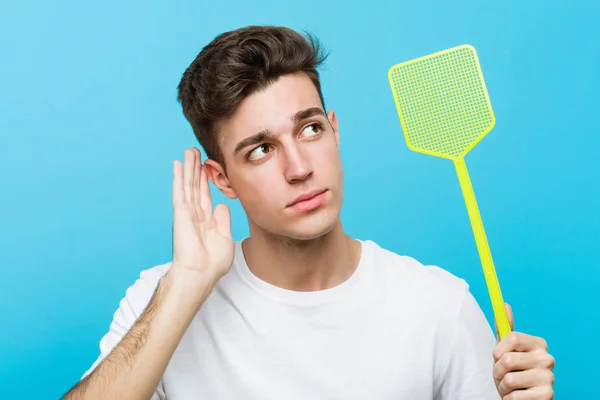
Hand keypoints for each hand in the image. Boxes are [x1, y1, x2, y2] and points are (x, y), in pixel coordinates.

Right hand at [170, 147, 233, 287]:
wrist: (201, 274)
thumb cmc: (212, 263)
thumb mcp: (225, 238)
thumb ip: (223, 220)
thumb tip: (221, 205)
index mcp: (206, 221)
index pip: (205, 195)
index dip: (206, 180)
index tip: (206, 166)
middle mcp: (195, 214)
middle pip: (195, 186)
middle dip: (196, 168)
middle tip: (195, 150)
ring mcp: (187, 212)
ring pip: (188, 184)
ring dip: (188, 167)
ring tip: (188, 150)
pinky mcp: (181, 213)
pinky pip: (180, 191)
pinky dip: (179, 177)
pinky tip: (178, 164)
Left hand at [493, 303, 554, 398]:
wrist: (519, 397)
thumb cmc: (510, 372)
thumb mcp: (504, 349)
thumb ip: (504, 329)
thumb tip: (504, 305)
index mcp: (538, 344)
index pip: (513, 337)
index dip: (498, 350)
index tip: (497, 356)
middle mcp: (547, 359)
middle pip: (508, 359)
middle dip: (498, 370)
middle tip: (503, 375)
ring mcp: (549, 378)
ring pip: (509, 379)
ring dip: (503, 386)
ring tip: (510, 386)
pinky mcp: (547, 396)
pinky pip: (514, 396)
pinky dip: (509, 398)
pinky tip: (517, 397)